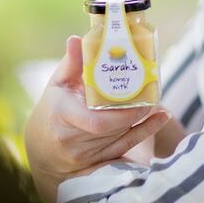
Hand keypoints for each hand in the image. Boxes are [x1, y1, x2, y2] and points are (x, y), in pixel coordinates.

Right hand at [24, 36, 170, 202]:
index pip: (96, 122)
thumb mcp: (56, 85)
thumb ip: (71, 64)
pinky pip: (126, 148)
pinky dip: (146, 131)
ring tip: (153, 99)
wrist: (42, 150)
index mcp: (62, 116)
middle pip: (112, 129)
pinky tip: (161, 117)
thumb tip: (76, 39)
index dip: (122, 114)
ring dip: (139, 119)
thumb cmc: (52, 110)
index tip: (137, 97)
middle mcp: (73, 139)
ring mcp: (86, 155)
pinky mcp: (97, 162)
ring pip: (121, 138)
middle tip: (150, 93)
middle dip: (134, 113)